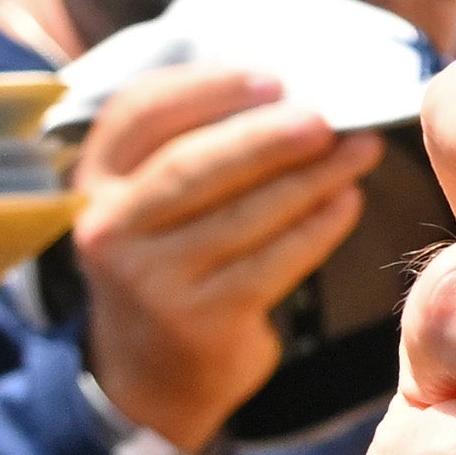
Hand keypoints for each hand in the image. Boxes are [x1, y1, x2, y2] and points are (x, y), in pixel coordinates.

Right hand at [70, 61, 373, 452]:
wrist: (151, 375)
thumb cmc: (173, 262)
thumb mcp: (153, 205)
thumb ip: (194, 147)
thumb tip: (291, 92)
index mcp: (95, 182)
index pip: (138, 114)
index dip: (207, 88)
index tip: (272, 79)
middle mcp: (109, 228)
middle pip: (193, 164)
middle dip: (269, 135)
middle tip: (329, 118)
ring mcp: (150, 279)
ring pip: (242, 214)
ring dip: (312, 178)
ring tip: (360, 151)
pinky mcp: (198, 321)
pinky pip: (272, 262)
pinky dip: (316, 228)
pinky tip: (346, 202)